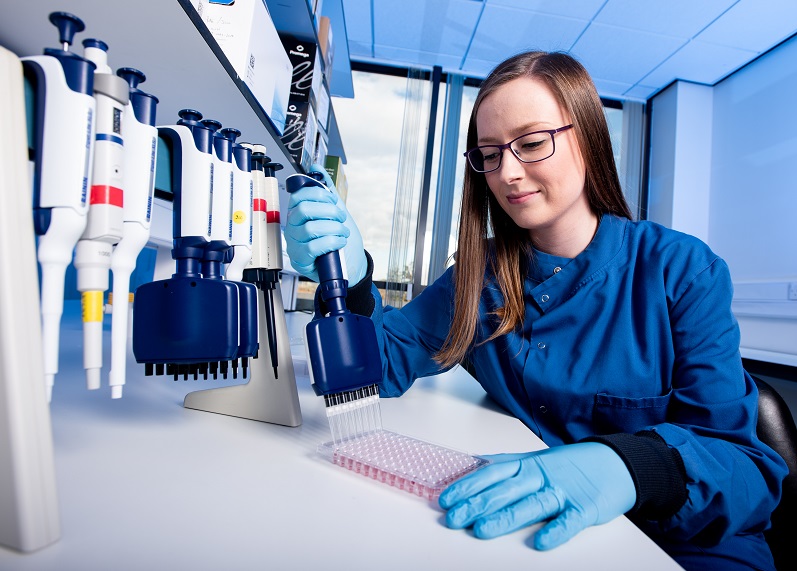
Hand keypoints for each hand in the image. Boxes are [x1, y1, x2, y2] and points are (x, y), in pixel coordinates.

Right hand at [284, 164, 366, 283]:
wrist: (351, 263)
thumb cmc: (339, 238)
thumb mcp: (335, 211)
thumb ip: (326, 189)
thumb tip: (317, 167)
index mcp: (298, 213)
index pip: (298, 196)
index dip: (318, 194)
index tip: (333, 200)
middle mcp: (293, 227)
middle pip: (303, 210)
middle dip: (329, 211)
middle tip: (341, 217)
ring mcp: (295, 244)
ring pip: (310, 228)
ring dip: (333, 228)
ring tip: (343, 232)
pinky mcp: (301, 260)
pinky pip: (313, 247)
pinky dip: (332, 242)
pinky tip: (340, 242)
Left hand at [438, 442, 635, 549]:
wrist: (615, 462)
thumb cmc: (569, 465)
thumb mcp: (534, 460)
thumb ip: (506, 465)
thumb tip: (473, 464)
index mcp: (526, 465)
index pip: (490, 474)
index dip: (467, 485)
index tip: (445, 498)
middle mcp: (540, 476)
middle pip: (504, 490)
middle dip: (476, 504)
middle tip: (453, 519)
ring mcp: (562, 491)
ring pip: (531, 505)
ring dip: (505, 518)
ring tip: (481, 530)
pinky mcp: (585, 508)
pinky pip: (570, 521)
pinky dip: (556, 531)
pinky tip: (540, 542)